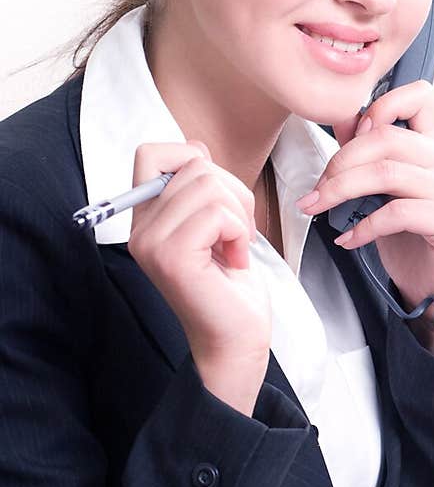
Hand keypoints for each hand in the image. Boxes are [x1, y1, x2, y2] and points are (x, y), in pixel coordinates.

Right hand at [128, 142, 271, 406]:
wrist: (236, 339)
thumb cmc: (230, 285)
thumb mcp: (216, 223)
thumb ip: (200, 187)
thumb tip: (196, 147)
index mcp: (146, 218)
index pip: (151, 153)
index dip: (192, 160)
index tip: (217, 199)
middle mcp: (140, 229)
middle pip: (194, 166)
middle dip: (233, 193)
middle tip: (236, 235)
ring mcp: (152, 243)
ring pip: (208, 185)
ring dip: (239, 215)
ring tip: (234, 249)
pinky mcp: (173, 257)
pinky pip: (217, 214)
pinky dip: (240, 234)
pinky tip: (235, 262)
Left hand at [296, 80, 433, 355]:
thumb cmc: (411, 242)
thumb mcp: (385, 194)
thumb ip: (371, 158)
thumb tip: (341, 122)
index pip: (421, 95)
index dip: (381, 105)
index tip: (349, 137)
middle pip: (386, 138)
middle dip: (340, 162)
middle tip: (315, 190)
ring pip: (386, 172)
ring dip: (341, 191)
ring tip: (319, 209)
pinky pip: (397, 212)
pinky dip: (364, 226)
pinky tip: (349, 240)